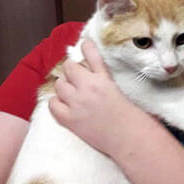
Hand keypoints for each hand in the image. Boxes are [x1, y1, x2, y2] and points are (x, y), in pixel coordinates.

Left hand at [49, 40, 143, 155]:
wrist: (129, 138)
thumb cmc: (131, 116)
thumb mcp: (120, 90)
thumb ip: (106, 77)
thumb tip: (93, 69)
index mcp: (103, 79)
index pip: (90, 54)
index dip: (85, 48)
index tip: (84, 45)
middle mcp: (88, 87)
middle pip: (69, 68)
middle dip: (72, 71)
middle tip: (77, 79)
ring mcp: (77, 103)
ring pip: (59, 84)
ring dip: (64, 86)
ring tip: (72, 94)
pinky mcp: (70, 119)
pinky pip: (53, 104)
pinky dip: (57, 102)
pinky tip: (65, 105)